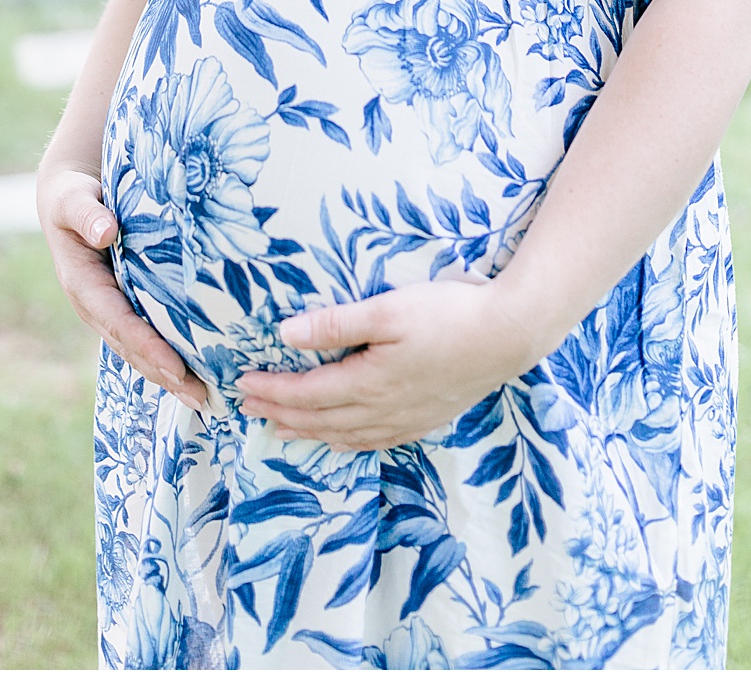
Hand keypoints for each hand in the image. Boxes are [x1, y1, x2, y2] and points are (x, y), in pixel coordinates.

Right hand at [37, 163, 207, 410]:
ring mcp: (108, 310)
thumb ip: (86, 214)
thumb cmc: (71, 196)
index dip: (148, 346)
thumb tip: (106, 231)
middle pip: (132, 348)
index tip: (178, 368)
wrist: (65, 198)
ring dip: (169, 376)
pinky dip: (167, 357)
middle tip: (203, 396)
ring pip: (138, 350)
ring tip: (206, 398)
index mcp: (82, 285)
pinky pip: (143, 336)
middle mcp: (95, 306)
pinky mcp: (122, 305)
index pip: (119, 322)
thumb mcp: (72, 199)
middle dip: (166, 374)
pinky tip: (196, 372)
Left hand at [237, 279, 539, 450]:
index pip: (306, 393)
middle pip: (320, 419)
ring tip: (283, 430)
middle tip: (249, 410)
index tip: (242, 386)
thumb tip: (286, 335)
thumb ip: (336, 324)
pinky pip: (375, 441)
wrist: (508, 336)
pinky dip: (348, 442)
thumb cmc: (449, 314)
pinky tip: (343, 439)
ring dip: (309, 432)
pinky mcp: (426, 419)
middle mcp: (382, 410)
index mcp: (368, 382)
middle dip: (281, 413)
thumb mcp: (388, 309)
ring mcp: (406, 419)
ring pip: (345, 436)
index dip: (271, 391)